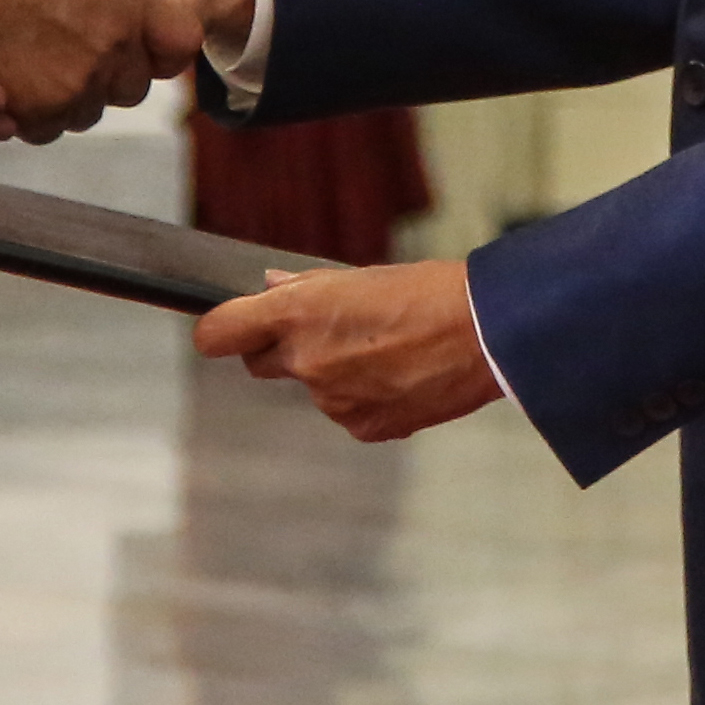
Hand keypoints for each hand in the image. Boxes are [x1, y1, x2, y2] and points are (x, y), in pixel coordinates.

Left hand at [192, 259, 506, 443]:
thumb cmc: (429, 293)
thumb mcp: (361, 277)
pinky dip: (364, 397)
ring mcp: (332, 399)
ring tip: (386, 349)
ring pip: (312, 388)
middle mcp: (305, 360)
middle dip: (281, 349)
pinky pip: (347, 411)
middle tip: (327, 331)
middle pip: (260, 364)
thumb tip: (270, 289)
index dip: (219, 331)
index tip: (227, 329)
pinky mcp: (362, 427)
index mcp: (297, 313)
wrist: (487, 334)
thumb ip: (307, 290)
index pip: (217, 334)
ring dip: (332, 373)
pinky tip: (400, 376)